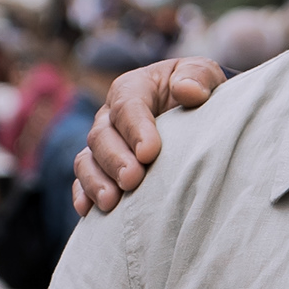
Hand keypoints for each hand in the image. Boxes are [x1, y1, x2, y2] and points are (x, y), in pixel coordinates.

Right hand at [71, 59, 228, 214]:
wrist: (196, 116)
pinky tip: (90, 211)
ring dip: (96, 182)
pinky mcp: (99, 169)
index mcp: (134, 88)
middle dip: (115, 160)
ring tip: (111, 202)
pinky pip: (82, 182)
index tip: (150, 153)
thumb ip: (198, 76)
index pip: (127, 106)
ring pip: (87, 160)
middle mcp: (111, 116)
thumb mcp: (205, 76)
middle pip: (101, 136)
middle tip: (132, 180)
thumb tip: (187, 91)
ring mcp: (102, 145)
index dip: (135, 129)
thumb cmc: (199, 94)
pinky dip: (83, 195)